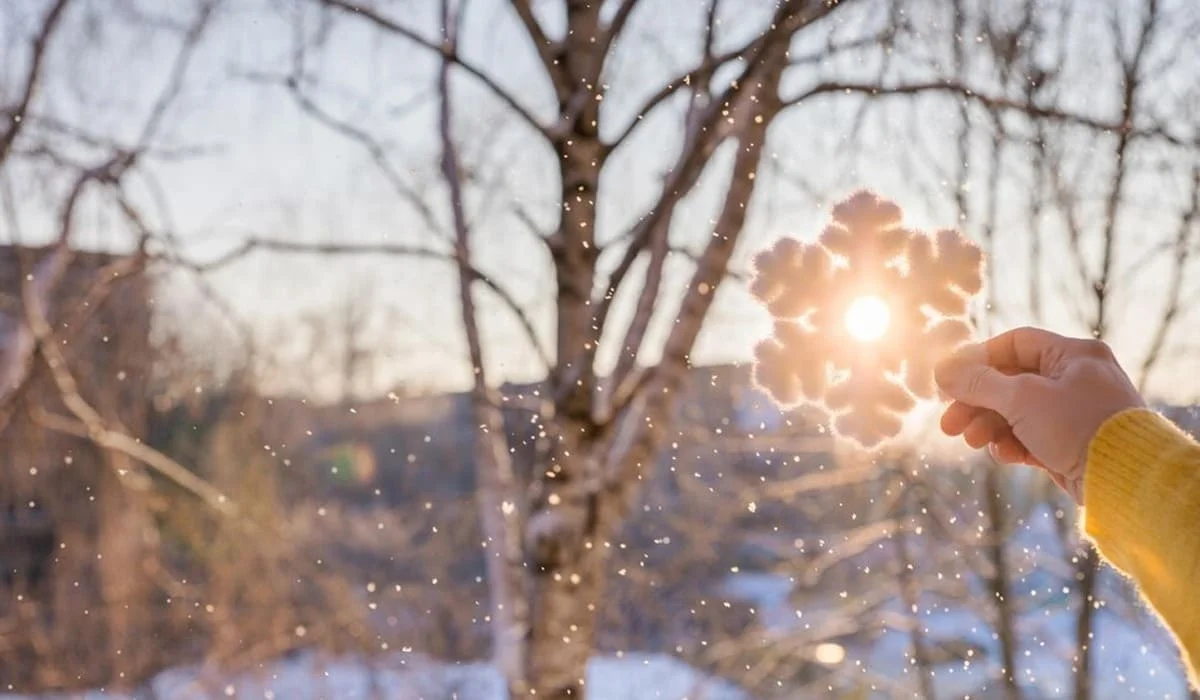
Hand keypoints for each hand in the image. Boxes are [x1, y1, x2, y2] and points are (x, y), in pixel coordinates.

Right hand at [933, 327, 1144, 503]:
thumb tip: (941, 369)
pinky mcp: (1073, 442)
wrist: (1125, 480)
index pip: (1014, 344)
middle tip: (949, 424)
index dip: (978, 360)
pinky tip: (1004, 456)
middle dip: (977, 403)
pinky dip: (1014, 444)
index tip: (951, 380)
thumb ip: (978, 383)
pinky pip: (1033, 436)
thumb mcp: (1021, 398)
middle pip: (1011, 382)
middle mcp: (1076, 378)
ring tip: (972, 442)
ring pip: (1018, 412)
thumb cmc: (1078, 427)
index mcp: (1073, 354)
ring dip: (990, 426)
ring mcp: (1076, 411)